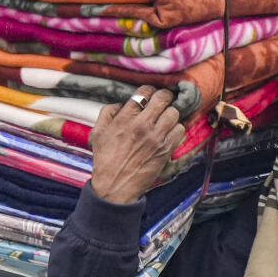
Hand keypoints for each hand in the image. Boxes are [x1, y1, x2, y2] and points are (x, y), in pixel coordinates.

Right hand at [89, 88, 184, 204]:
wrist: (115, 185)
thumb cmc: (105, 160)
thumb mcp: (97, 133)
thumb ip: (107, 113)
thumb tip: (121, 104)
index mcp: (125, 118)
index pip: (144, 92)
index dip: (149, 90)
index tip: (151, 94)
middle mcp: (142, 125)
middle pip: (163, 98)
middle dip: (164, 97)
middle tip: (163, 101)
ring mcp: (156, 137)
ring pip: (174, 112)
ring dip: (170, 114)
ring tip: (165, 119)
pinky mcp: (166, 149)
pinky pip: (180, 130)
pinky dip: (176, 129)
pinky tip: (169, 133)